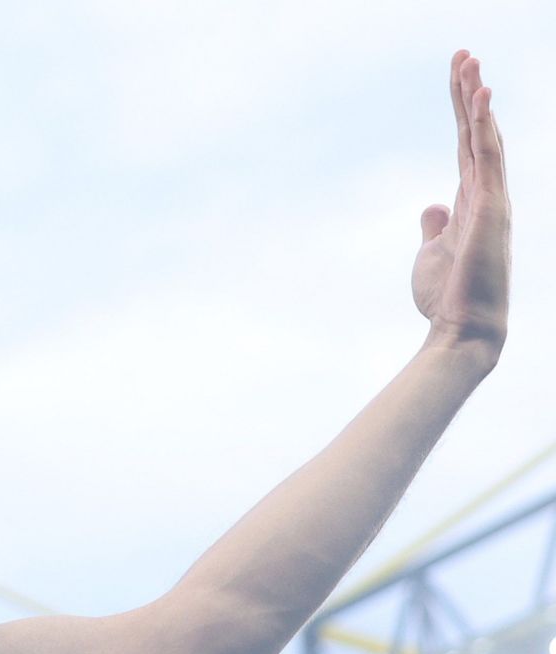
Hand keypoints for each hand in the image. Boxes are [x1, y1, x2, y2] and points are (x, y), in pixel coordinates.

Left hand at [412, 52, 507, 359]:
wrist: (461, 330)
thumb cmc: (447, 296)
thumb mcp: (431, 253)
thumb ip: (435, 225)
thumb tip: (433, 205)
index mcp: (471, 200)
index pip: (464, 145)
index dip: (461, 111)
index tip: (457, 76)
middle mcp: (486, 194)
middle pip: (475, 132)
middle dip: (469, 93)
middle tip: (463, 54)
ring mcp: (492, 199)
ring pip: (485, 137)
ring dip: (475, 99)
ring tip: (469, 62)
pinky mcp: (491, 208)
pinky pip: (487, 158)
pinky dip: (483, 126)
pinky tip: (479, 97)